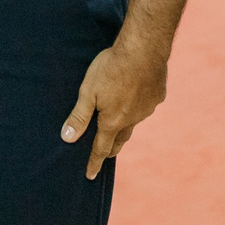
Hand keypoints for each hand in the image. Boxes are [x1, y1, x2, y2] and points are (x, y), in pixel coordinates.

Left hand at [60, 40, 169, 178]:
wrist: (144, 48)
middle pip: (119, 140)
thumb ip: (79, 116)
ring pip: (133, 123)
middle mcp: (132, 120)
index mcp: (113, 121)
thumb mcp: (88, 91)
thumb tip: (67, 138)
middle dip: (111, 149)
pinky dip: (137, 106)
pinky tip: (134, 95)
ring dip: (124, 126)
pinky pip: (145, 106)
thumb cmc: (111, 68)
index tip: (90, 175)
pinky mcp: (157, 96)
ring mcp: (147, 109)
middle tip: (105, 155)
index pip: (101, 148)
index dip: (94, 162)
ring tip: (117, 123)